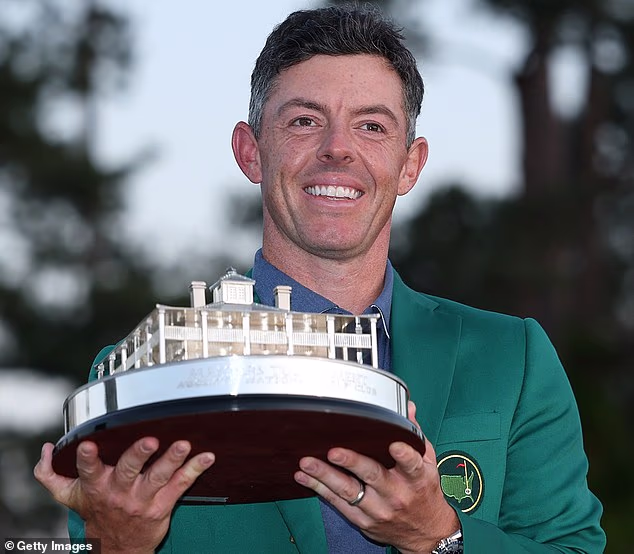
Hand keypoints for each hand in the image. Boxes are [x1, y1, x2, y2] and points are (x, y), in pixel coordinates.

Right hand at [34, 438, 214, 553]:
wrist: (117, 550)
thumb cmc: (96, 513)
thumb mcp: (68, 496)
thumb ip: (51, 474)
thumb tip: (46, 449)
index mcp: (96, 487)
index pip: (89, 470)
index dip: (87, 458)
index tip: (89, 445)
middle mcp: (120, 492)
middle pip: (128, 471)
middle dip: (138, 455)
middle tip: (150, 440)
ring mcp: (143, 499)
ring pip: (158, 477)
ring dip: (172, 459)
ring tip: (183, 445)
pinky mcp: (164, 505)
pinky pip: (181, 485)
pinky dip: (196, 470)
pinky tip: (207, 457)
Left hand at [294, 401, 458, 552]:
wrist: (426, 533)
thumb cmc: (423, 492)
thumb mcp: (428, 463)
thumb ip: (415, 435)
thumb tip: (409, 407)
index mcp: (417, 478)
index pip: (412, 465)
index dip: (404, 455)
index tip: (393, 444)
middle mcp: (397, 494)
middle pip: (373, 475)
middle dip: (352, 462)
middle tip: (333, 451)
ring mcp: (379, 509)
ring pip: (349, 491)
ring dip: (326, 475)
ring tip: (307, 462)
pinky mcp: (364, 520)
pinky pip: (338, 504)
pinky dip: (320, 489)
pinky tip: (305, 477)